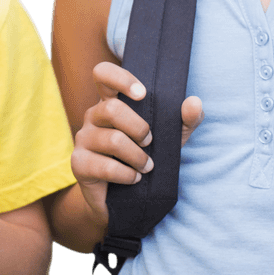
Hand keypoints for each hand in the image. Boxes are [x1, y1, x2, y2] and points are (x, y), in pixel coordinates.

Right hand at [72, 61, 203, 220]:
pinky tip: (134, 179)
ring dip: (138, 157)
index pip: (103, 74)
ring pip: (112, 140)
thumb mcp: (170, 138)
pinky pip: (105, 166)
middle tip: (150, 142)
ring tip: (147, 167)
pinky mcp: (79, 164)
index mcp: (111, 102)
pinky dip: (127, 174)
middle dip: (139, 128)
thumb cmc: (145, 159)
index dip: (120, 78)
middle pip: (111, 109)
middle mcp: (93, 116)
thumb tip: (194, 103)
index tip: (142, 93)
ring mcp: (83, 139)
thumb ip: (185, 120)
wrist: (123, 200)